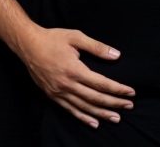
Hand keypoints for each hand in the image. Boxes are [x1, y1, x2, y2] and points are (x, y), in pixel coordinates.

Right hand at [17, 26, 134, 127]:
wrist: (28, 45)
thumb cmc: (52, 38)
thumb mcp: (75, 37)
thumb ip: (97, 47)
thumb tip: (116, 55)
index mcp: (74, 69)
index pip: (101, 83)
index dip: (117, 89)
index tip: (130, 92)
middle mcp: (67, 84)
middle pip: (95, 98)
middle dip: (114, 103)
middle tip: (129, 106)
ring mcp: (59, 92)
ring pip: (84, 107)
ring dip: (102, 114)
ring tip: (116, 118)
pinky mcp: (53, 95)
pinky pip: (70, 110)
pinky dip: (83, 117)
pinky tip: (94, 122)